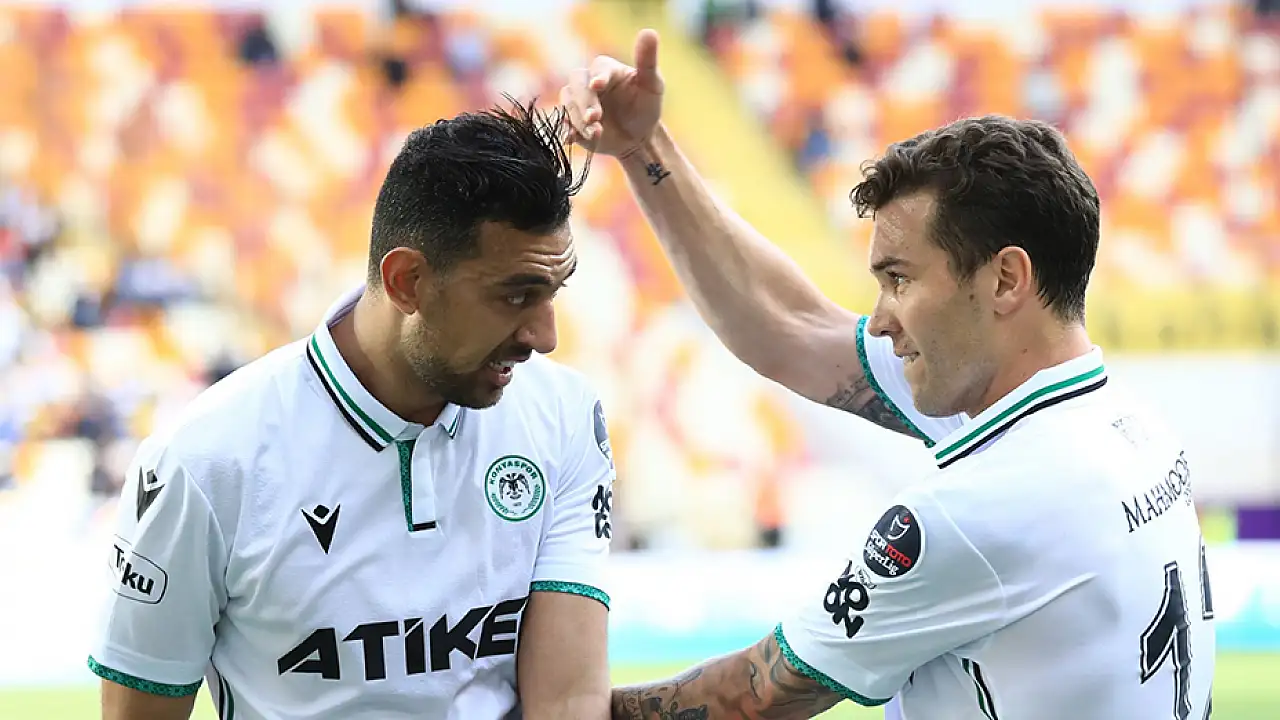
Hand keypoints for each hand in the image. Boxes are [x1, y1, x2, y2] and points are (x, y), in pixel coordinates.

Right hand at [560, 29, 663, 157]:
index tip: (598, 85)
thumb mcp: (652, 84)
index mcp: (605, 70)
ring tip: (596, 133)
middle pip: (576, 85)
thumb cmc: (646, 106)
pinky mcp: (573, 123)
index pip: (597, 68)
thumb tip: (649, 32)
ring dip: (578, 119)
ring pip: (568, 104)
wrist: (638, 137)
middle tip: (595, 117)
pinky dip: (567, 131)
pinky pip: (563, 124)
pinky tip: (572, 139)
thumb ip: (647, 61)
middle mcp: (587, 83)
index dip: (597, 76)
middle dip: (584, 101)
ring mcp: (578, 103)